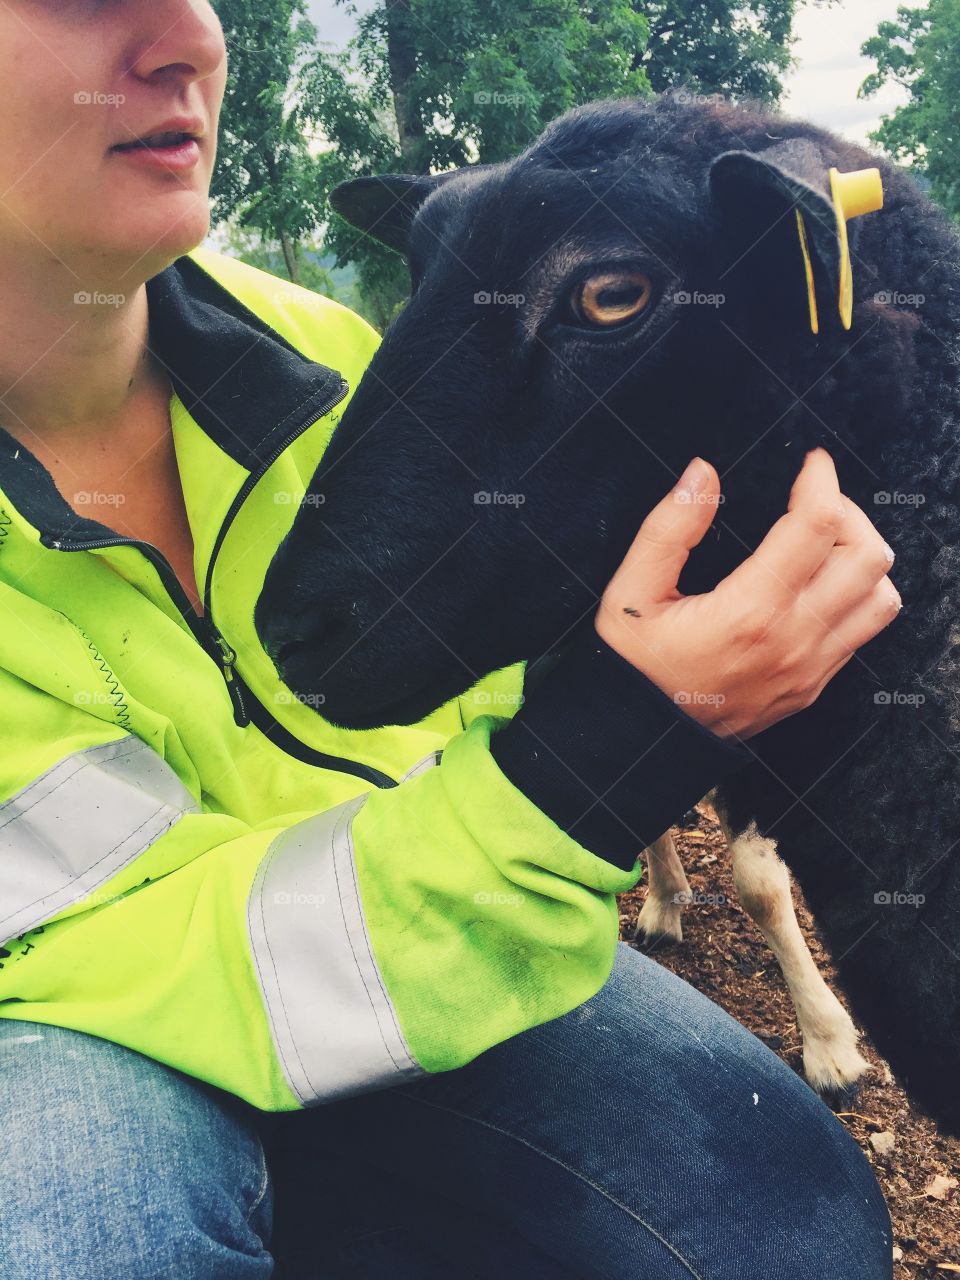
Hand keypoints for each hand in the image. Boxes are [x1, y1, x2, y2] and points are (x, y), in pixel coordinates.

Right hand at [594, 447, 900, 739]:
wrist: (639, 741)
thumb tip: (703, 473)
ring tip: (821, 545)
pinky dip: (853, 596)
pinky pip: (862, 632)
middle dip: (848, 514)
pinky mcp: (812, 687)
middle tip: (812, 503)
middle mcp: (792, 642)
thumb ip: (668, 529)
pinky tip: (812, 584)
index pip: (817, 526)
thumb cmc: (631, 668)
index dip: (821, 480)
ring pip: (882, 598)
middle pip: (869, 557)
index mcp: (750, 613)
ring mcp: (809, 670)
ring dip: (861, 559)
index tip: (811, 462)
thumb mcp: (630, 594)